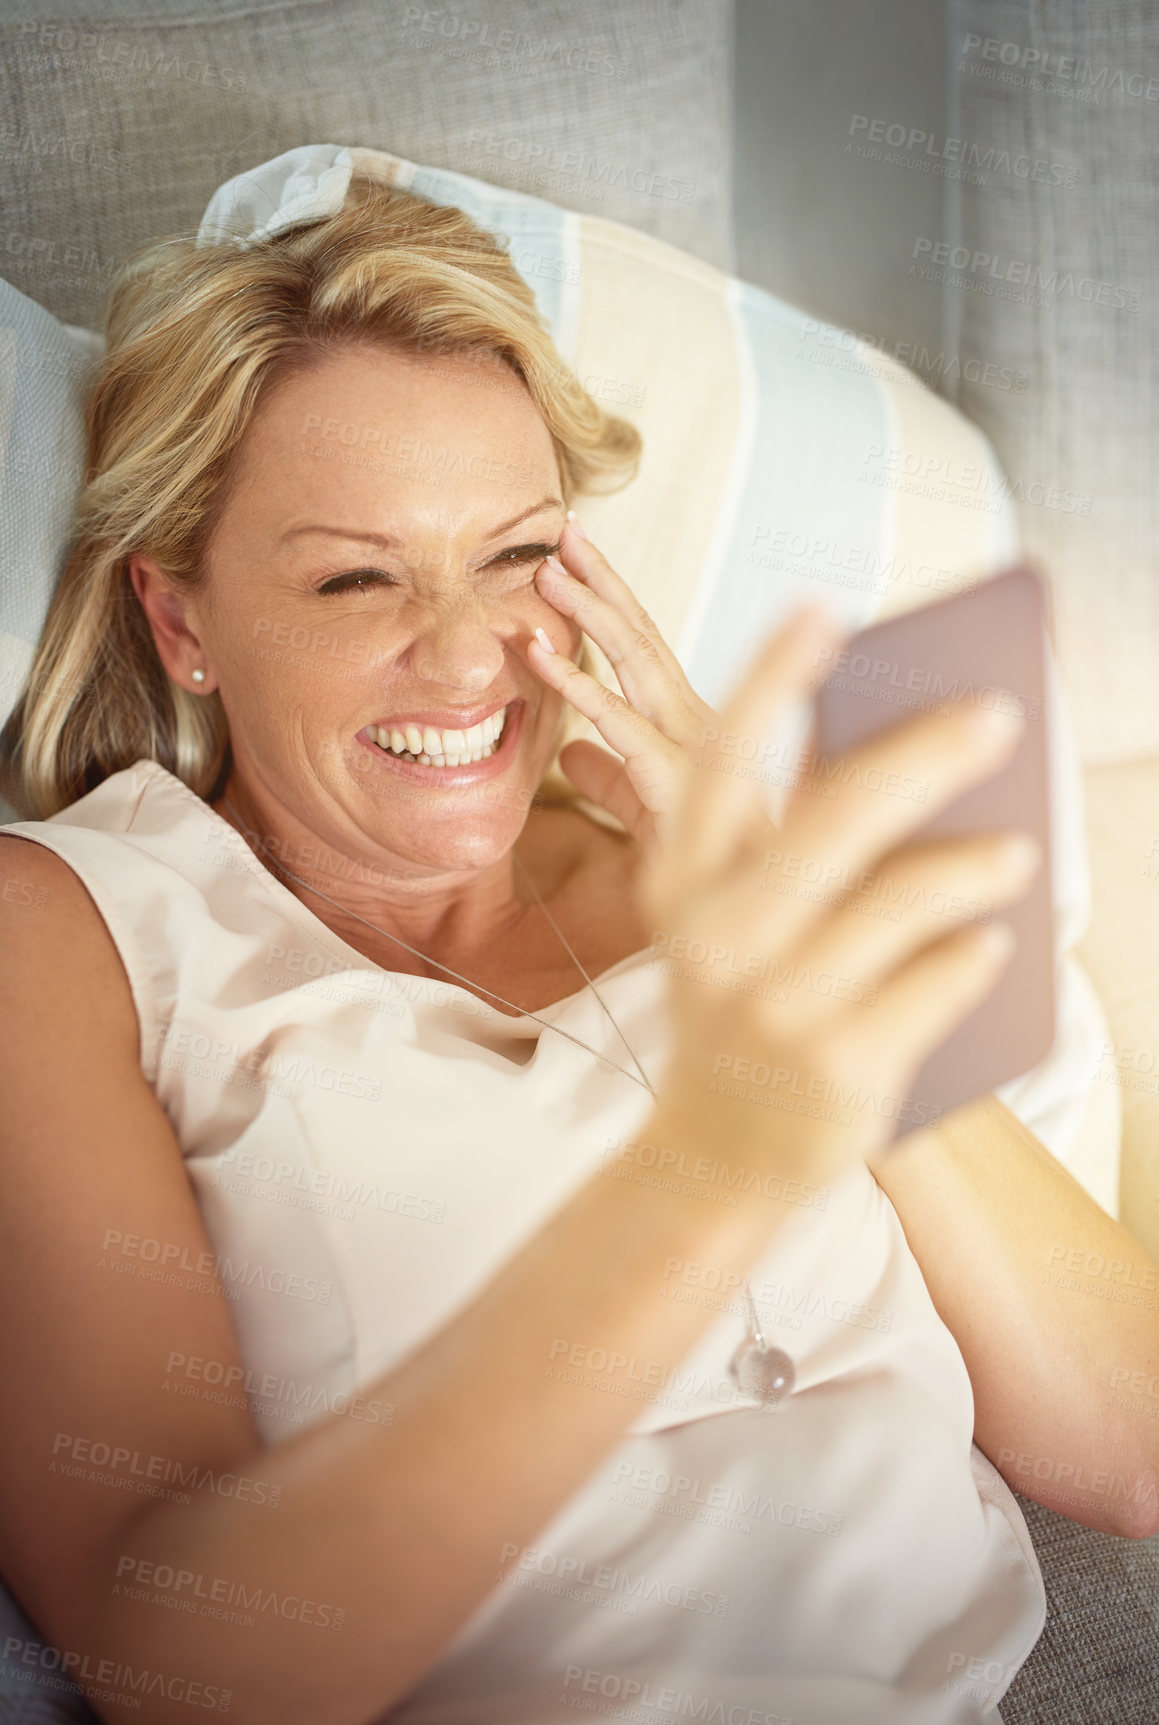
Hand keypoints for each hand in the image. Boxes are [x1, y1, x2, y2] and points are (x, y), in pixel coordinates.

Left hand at [526, 516, 720, 854]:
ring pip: (635, 662)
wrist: (755, 916)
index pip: (648, 647)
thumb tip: (568, 754)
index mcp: (689, 724)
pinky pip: (618, 723)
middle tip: (563, 530)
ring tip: (545, 571)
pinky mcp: (676, 778)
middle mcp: (695, 722)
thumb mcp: (641, 813)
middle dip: (603, 579)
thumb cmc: (709, 867)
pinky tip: (538, 654)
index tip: (576, 554)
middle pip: (644, 636)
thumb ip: (608, 780)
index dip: (612, 598)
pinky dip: (575, 683)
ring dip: (588, 610)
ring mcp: (691, 744)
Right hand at [639, 606, 1042, 1186]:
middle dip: (923, 754)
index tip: (823, 612)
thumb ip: (788, 842)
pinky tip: (991, 942)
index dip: (769, 680)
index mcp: (683, 883)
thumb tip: (901, 745)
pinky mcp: (838, 1066)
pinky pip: (934, 985)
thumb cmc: (743, 1003)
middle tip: (998, 715)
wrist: (717, 1152)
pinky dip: (973, 957)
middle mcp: (719, 938)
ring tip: (1019, 848)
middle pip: (833, 819)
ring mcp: (776, 1005)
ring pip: (899, 901)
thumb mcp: (732, 920)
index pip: (719, 761)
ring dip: (972, 866)